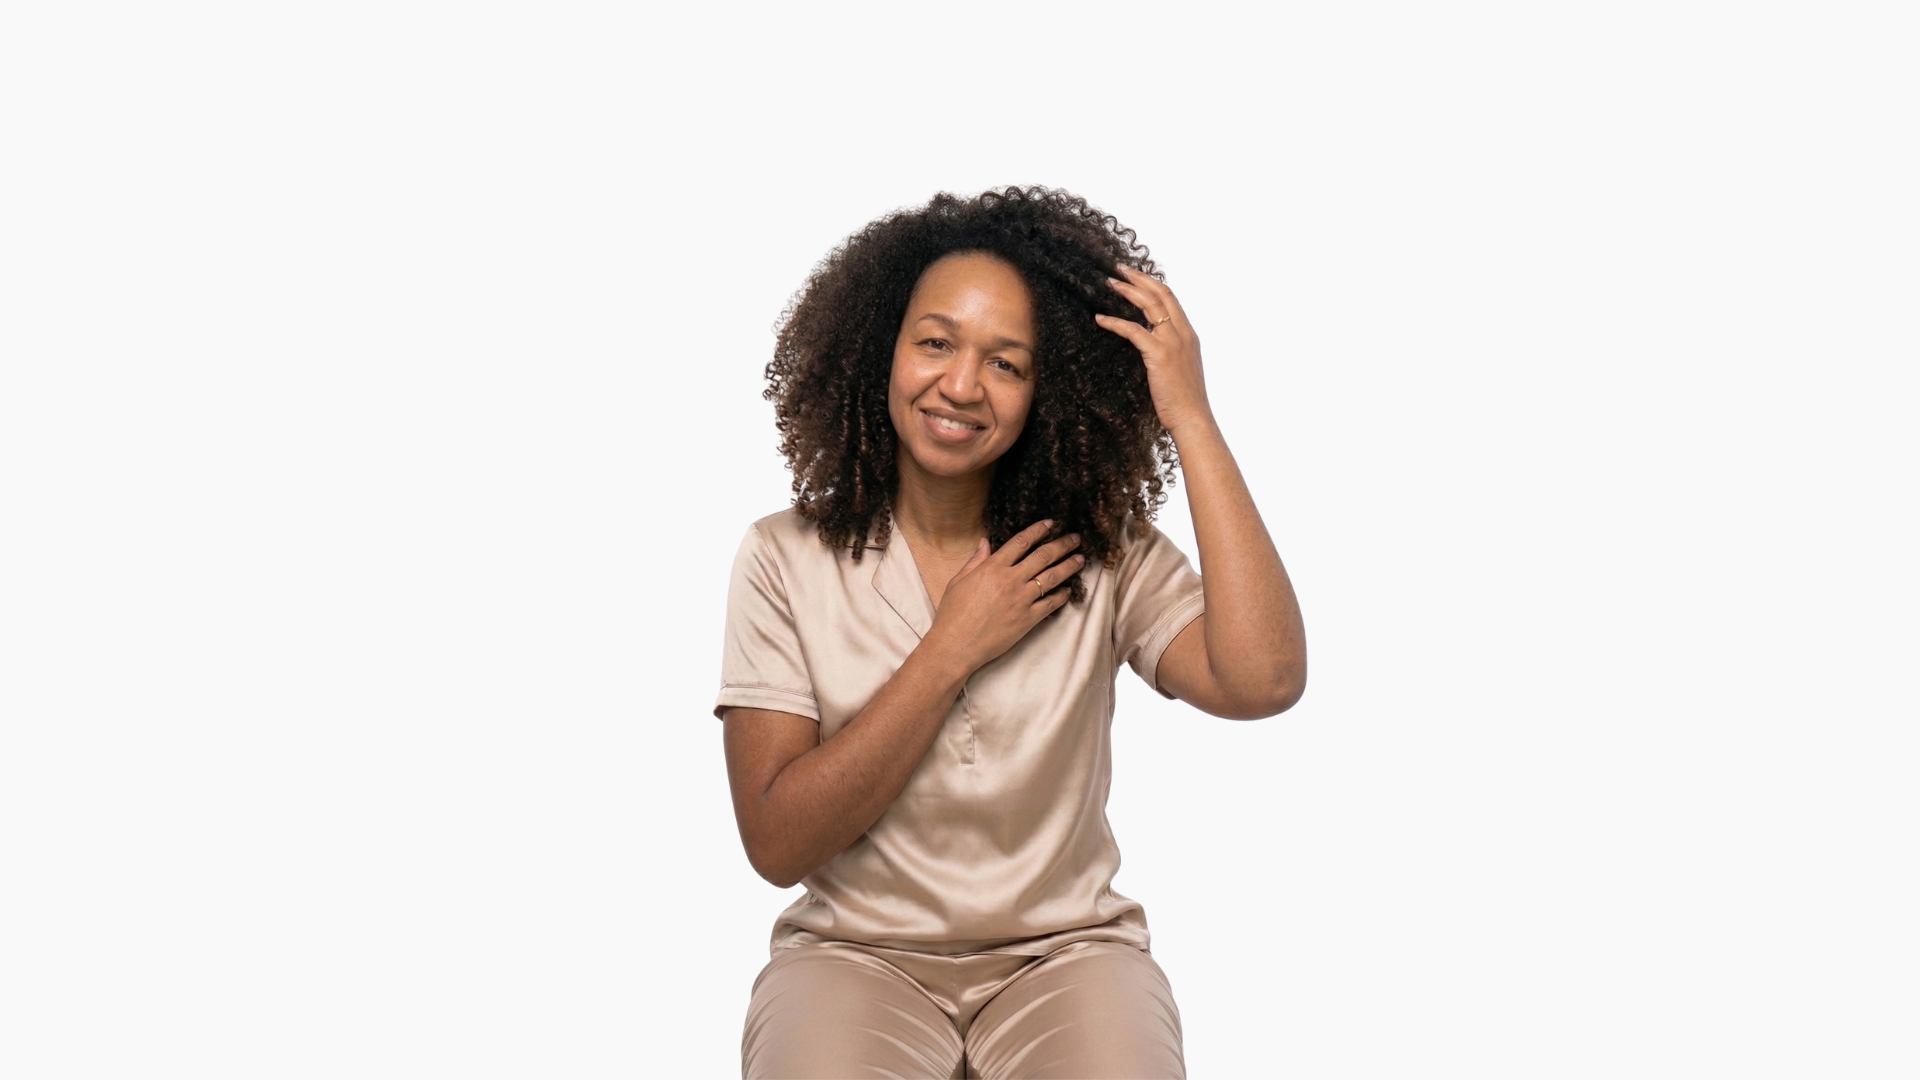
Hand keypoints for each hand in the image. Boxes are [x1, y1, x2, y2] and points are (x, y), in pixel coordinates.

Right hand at [925, 520, 1084, 672]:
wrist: (956, 645)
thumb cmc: (952, 614)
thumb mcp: (958, 581)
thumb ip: (975, 560)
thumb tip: (986, 542)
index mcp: (992, 568)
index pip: (1021, 542)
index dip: (1038, 530)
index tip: (1051, 524)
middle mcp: (1010, 580)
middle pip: (1043, 556)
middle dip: (1062, 545)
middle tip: (1075, 538)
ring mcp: (1021, 600)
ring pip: (1052, 578)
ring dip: (1068, 566)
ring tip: (1080, 559)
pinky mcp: (1028, 619)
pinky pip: (1051, 604)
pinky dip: (1062, 595)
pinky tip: (1068, 590)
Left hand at [1094, 265, 1213, 434]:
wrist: (1192, 418)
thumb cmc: (1184, 401)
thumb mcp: (1180, 370)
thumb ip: (1169, 353)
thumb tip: (1151, 348)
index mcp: (1189, 335)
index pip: (1171, 299)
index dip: (1152, 283)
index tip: (1135, 276)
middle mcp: (1183, 333)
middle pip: (1160, 294)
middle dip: (1139, 278)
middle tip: (1119, 269)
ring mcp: (1172, 342)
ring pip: (1149, 305)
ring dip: (1127, 291)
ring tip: (1110, 283)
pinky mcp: (1159, 354)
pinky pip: (1133, 330)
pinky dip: (1115, 322)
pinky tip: (1100, 319)